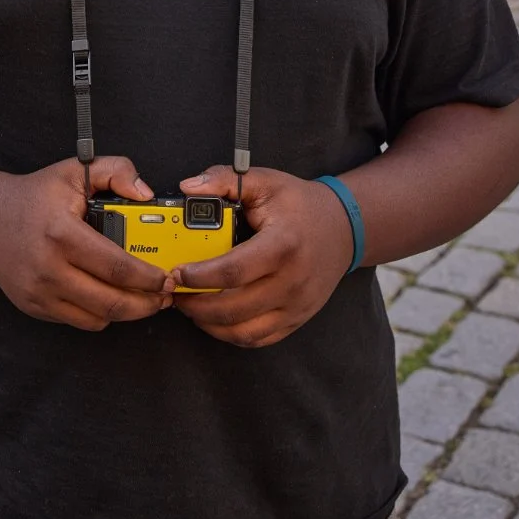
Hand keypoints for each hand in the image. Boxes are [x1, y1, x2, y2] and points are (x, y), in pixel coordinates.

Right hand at [0, 156, 175, 331]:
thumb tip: (145, 193)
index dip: (148, 278)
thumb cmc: (34, 195)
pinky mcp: (34, 307)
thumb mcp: (75, 170)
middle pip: (111, 302)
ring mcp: (39, 292)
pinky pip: (78, 321)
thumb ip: (116, 170)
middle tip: (165, 296)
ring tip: (144, 300)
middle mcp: (49, 268)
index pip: (116, 267)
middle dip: (146, 304)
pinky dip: (100, 314)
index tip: (167, 278)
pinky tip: (111, 297)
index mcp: (62, 233)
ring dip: (127, 313)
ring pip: (97, 318)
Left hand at [172, 166, 353, 348]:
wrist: (344, 228)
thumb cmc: (300, 204)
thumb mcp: (265, 181)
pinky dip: (231, 334)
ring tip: (189, 306)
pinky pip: (259, 339)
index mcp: (283, 245)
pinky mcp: (296, 319)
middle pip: (235, 308)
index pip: (235, 271)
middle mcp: (292, 281)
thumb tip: (189, 187)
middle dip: (196, 305)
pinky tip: (213, 318)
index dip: (200, 276)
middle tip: (174, 292)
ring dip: (210, 324)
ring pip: (245, 331)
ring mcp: (296, 306)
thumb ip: (225, 179)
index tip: (177, 272)